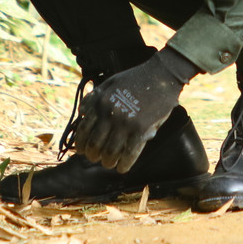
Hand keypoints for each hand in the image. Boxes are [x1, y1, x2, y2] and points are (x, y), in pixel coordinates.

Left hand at [74, 47, 198, 172]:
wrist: (161, 75)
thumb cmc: (135, 78)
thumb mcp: (110, 83)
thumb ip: (95, 97)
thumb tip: (82, 113)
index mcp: (100, 103)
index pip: (83, 130)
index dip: (81, 144)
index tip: (82, 150)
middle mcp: (110, 114)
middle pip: (95, 144)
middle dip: (92, 155)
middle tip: (95, 158)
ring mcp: (126, 123)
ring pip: (110, 152)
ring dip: (107, 162)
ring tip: (109, 163)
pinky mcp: (142, 129)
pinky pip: (129, 153)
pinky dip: (124, 164)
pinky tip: (122, 168)